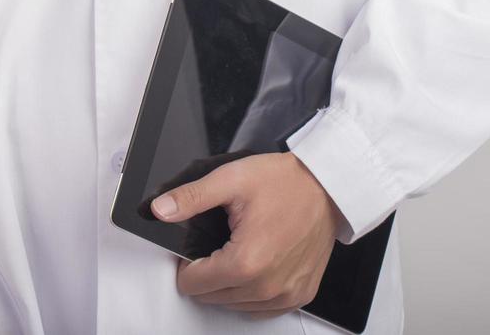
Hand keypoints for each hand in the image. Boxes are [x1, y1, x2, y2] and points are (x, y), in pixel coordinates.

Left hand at [151, 152, 343, 319]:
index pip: (192, 284)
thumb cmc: (287, 182)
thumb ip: (190, 198)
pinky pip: (263, 309)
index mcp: (245, 263)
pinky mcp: (300, 295)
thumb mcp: (231, 180)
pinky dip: (253, 293)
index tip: (198, 245)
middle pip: (211, 297)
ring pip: (236, 306)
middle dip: (207, 272)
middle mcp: (267, 287)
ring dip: (230, 285)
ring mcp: (286, 295)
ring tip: (240, 249)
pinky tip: (256, 267)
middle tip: (220, 242)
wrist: (329, 186)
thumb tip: (160, 210)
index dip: (187, 263)